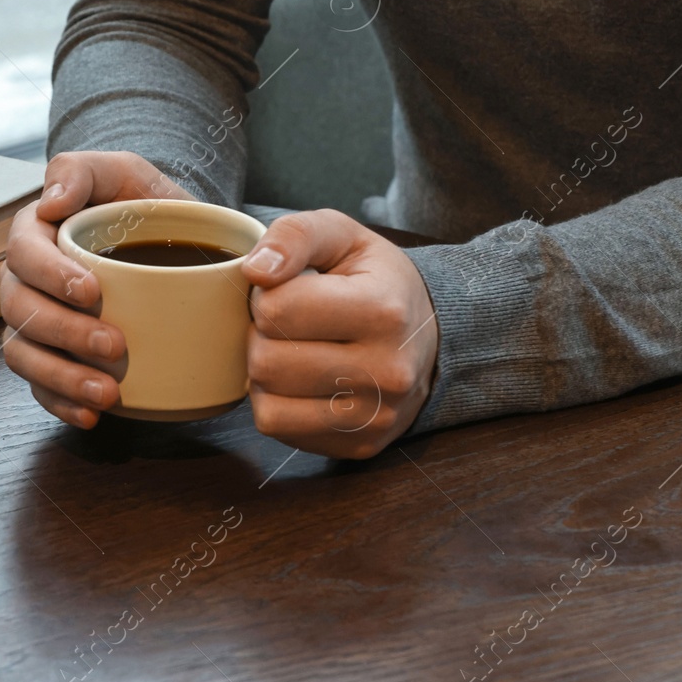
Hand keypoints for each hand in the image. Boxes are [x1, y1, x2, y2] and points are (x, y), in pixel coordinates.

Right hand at [0, 151, 191, 427]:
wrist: (174, 243)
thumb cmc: (142, 204)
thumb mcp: (122, 172)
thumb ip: (82, 171)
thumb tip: (50, 203)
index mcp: (36, 233)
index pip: (23, 254)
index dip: (50, 276)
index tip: (94, 292)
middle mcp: (27, 280)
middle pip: (20, 310)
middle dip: (64, 333)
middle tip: (115, 346)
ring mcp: (37, 322)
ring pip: (24, 355)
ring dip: (61, 377)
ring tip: (106, 393)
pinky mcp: (55, 357)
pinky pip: (41, 387)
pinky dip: (62, 404)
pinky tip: (91, 415)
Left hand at [242, 209, 438, 458]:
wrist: (427, 334)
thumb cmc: (374, 279)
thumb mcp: (341, 236)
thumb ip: (294, 235)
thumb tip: (255, 271)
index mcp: (384, 311)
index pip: (278, 310)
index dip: (267, 296)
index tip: (289, 291)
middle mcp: (387, 371)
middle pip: (268, 362)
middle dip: (263, 337)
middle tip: (287, 324)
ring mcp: (376, 416)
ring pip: (268, 405)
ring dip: (265, 375)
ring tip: (292, 351)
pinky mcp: (360, 445)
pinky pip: (280, 430)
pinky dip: (277, 404)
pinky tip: (299, 381)